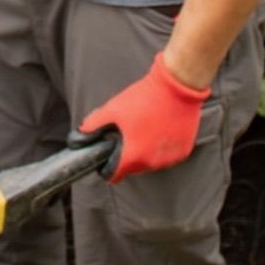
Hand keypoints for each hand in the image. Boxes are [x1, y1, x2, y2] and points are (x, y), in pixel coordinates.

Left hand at [68, 52, 210, 182]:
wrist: (176, 87)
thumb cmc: (145, 98)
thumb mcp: (113, 109)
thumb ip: (94, 124)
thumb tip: (82, 134)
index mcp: (134, 155)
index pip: (115, 176)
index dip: (107, 168)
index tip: (108, 158)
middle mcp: (153, 162)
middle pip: (133, 168)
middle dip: (128, 155)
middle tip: (127, 134)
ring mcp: (170, 158)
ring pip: (151, 162)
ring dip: (146, 152)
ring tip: (144, 129)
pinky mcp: (183, 152)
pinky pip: (167, 156)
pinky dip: (162, 148)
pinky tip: (159, 130)